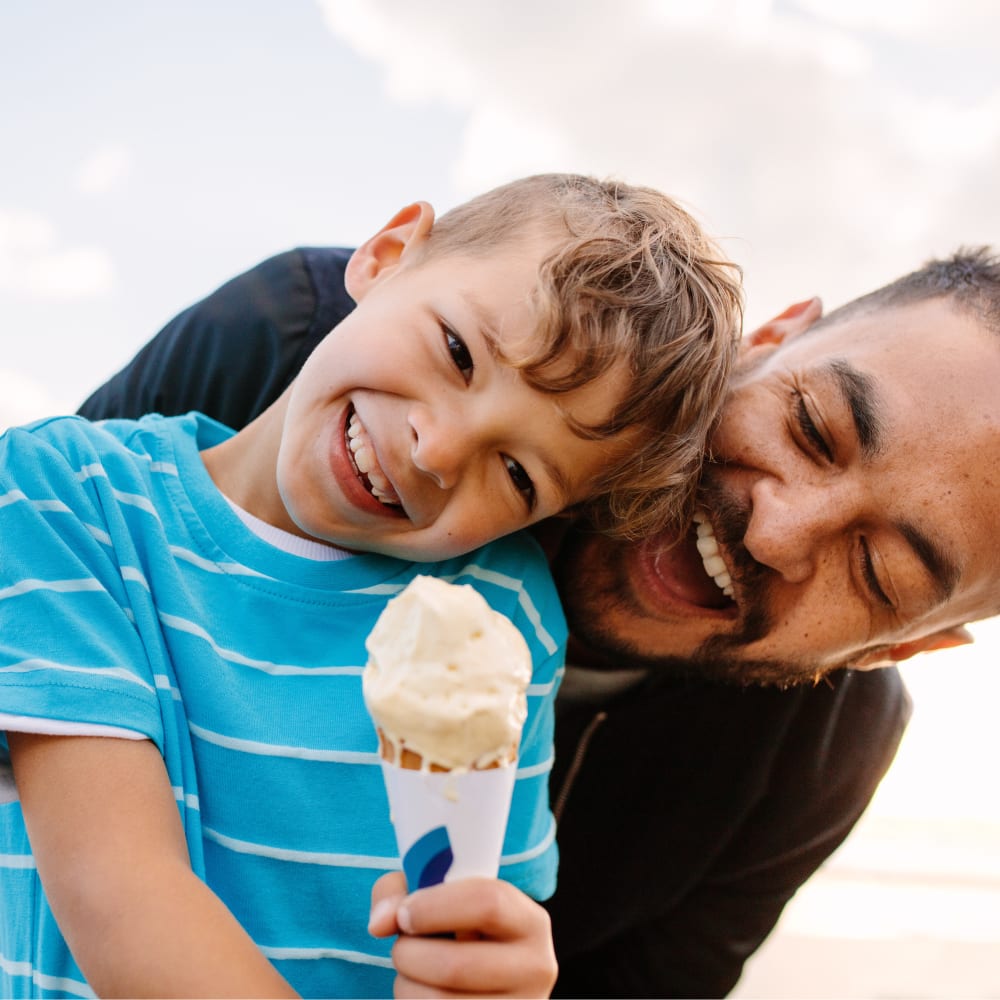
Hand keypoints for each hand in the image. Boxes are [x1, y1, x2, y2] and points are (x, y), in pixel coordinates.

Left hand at [369, 873, 557, 997]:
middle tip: (403, 947)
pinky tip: (426, 996)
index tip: (405, 914)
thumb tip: (380, 923)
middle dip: (409, 954)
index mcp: (530, 921)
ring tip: (414, 974)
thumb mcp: (436, 900)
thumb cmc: (453, 933)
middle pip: (456, 965)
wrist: (476, 983)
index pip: (488, 902)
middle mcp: (535, 969)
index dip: (436, 906)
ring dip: (405, 986)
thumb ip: (401, 893)